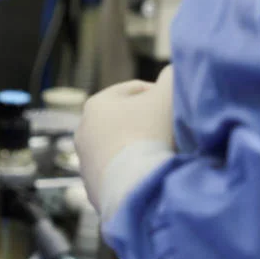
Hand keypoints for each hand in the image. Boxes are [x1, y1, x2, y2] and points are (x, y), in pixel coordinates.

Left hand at [75, 67, 175, 211]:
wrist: (134, 185)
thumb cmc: (149, 134)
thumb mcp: (167, 96)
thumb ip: (171, 78)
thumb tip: (173, 71)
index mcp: (96, 104)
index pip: (132, 89)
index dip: (158, 93)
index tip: (176, 104)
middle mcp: (83, 131)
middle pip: (123, 119)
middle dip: (147, 121)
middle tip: (172, 129)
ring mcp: (84, 161)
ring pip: (119, 147)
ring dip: (138, 147)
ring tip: (162, 154)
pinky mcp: (91, 187)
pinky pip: (117, 173)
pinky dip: (132, 171)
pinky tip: (149, 174)